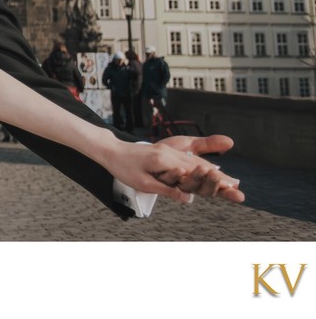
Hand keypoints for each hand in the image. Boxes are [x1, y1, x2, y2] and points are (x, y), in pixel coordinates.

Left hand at [103, 140, 243, 204]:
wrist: (111, 150)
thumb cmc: (124, 168)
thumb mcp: (143, 182)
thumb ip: (167, 188)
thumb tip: (188, 198)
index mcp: (165, 161)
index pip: (195, 171)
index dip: (214, 180)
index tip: (231, 186)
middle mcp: (170, 154)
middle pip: (200, 166)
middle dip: (219, 177)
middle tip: (237, 186)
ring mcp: (168, 151)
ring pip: (195, 161)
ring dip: (212, 170)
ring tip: (228, 180)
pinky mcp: (165, 152)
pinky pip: (187, 158)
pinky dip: (200, 164)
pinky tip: (208, 169)